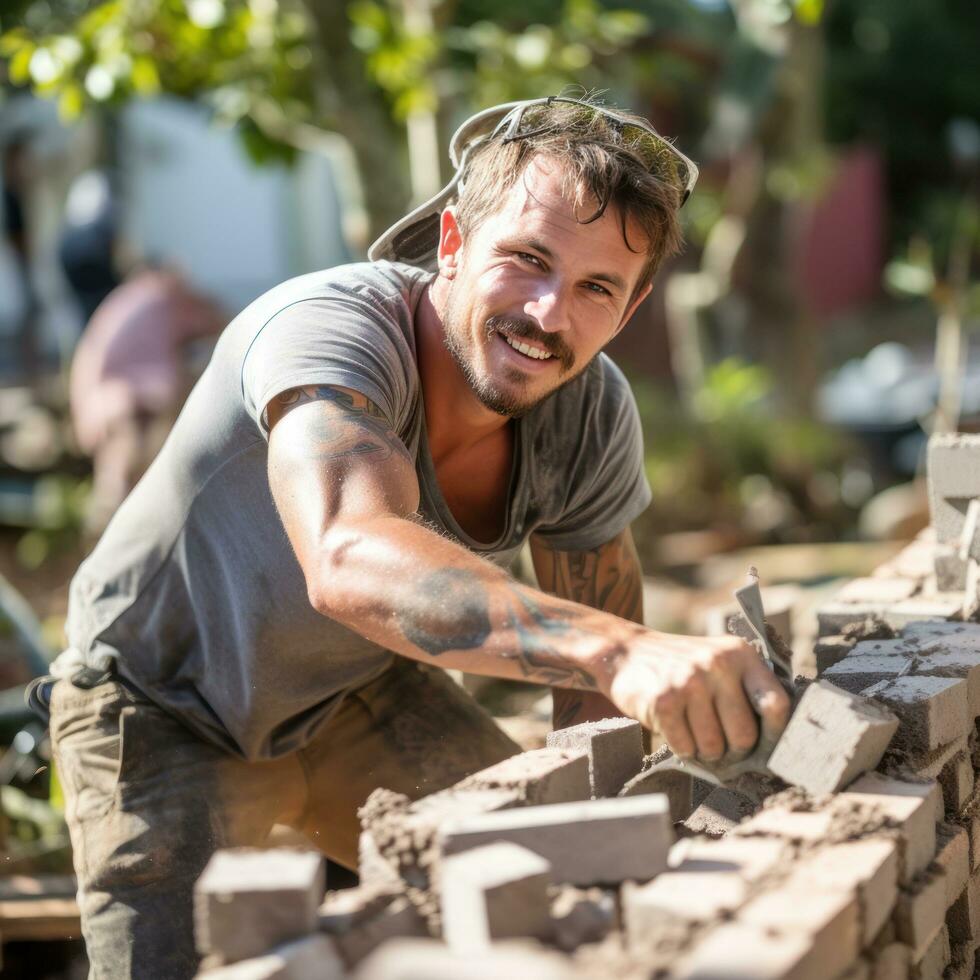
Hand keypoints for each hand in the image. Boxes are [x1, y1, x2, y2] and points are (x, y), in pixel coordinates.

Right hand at [603, 632, 790, 761]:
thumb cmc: (681, 667)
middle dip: (732, 750)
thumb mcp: (719, 661)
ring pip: (714, 747)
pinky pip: (686, 747)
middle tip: (720, 742)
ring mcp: (690, 681)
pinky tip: (674, 729)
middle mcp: (718, 664)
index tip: (766, 746)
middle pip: (744, 735)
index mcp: (740, 654)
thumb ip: (748, 689)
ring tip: (693, 731)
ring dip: (704, 750)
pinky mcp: (664, 700)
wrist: (626, 653)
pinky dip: (681, 747)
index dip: (775, 735)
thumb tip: (778, 742)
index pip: (777, 704)